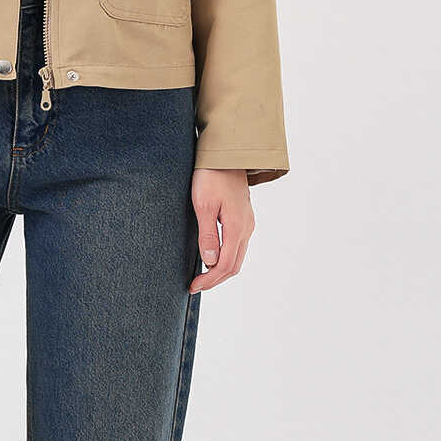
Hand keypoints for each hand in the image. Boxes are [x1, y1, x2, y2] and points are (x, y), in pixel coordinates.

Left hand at [189, 167, 254, 291]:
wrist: (226, 154)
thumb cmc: (211, 176)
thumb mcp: (203, 206)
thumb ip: (208, 235)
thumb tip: (210, 261)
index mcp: (237, 228)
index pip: (225, 265)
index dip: (209, 279)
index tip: (193, 286)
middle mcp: (246, 228)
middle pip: (234, 265)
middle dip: (215, 279)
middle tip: (195, 285)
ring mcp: (247, 223)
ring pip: (237, 256)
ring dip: (221, 270)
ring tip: (202, 275)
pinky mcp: (243, 217)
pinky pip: (237, 245)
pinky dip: (225, 257)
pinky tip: (212, 256)